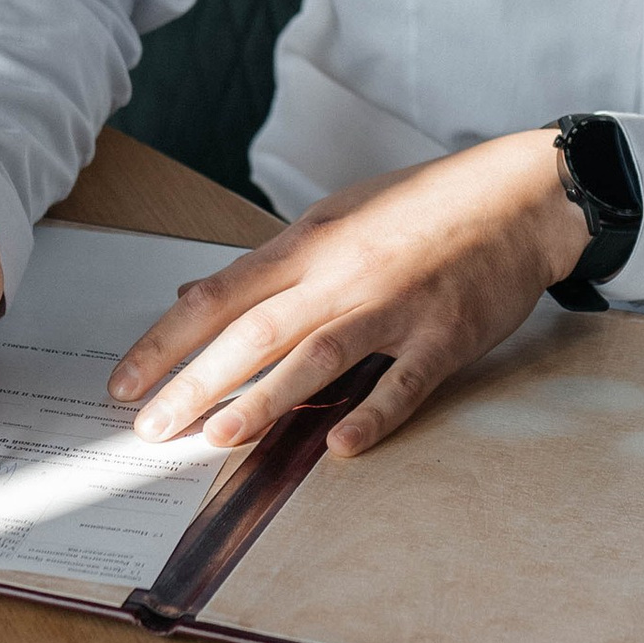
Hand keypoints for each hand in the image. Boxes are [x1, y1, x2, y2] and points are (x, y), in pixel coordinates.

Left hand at [107, 130, 587, 458]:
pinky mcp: (446, 335)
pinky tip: (339, 446)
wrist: (519, 196)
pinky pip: (404, 381)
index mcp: (310, 243)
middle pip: (255, 331)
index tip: (124, 383)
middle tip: (149, 429)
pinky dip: (372, 412)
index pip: (219, 296)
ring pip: (318, 355)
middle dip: (195, 382)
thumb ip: (268, 263)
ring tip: (217, 437)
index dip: (166, 342)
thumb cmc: (424, 206)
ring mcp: (396, 304)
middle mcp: (344, 273)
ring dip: (264, 399)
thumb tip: (196, 294)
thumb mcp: (337, 216)